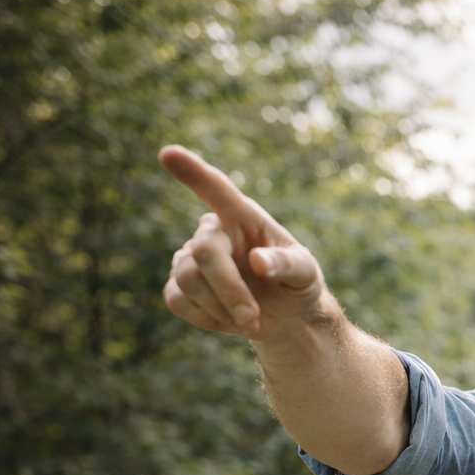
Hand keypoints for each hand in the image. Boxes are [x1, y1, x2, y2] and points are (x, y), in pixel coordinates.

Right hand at [160, 144, 325, 338]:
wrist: (285, 316)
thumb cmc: (297, 285)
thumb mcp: (306, 274)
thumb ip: (288, 264)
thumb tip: (257, 261)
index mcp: (244, 217)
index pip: (217, 189)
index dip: (193, 172)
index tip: (168, 153)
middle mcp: (213, 231)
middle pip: (204, 253)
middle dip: (229, 290)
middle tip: (252, 319)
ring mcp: (190, 257)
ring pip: (188, 280)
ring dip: (220, 308)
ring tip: (248, 320)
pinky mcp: (179, 284)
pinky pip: (176, 300)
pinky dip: (204, 318)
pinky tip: (227, 320)